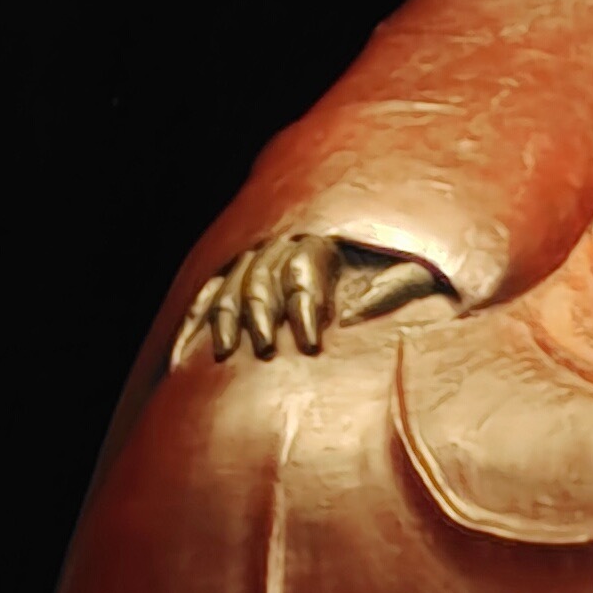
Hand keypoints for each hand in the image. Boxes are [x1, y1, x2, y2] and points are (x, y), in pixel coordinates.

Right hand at [172, 230, 452, 366]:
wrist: (380, 244)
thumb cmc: (400, 267)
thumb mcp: (412, 270)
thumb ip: (395, 286)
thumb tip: (360, 312)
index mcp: (326, 237)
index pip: (302, 267)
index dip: (303, 306)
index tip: (310, 345)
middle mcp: (286, 241)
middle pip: (261, 273)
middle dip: (261, 312)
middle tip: (266, 349)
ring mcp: (259, 256)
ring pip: (232, 282)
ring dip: (226, 317)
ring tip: (225, 353)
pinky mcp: (239, 274)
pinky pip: (210, 293)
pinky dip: (195, 320)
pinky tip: (181, 354)